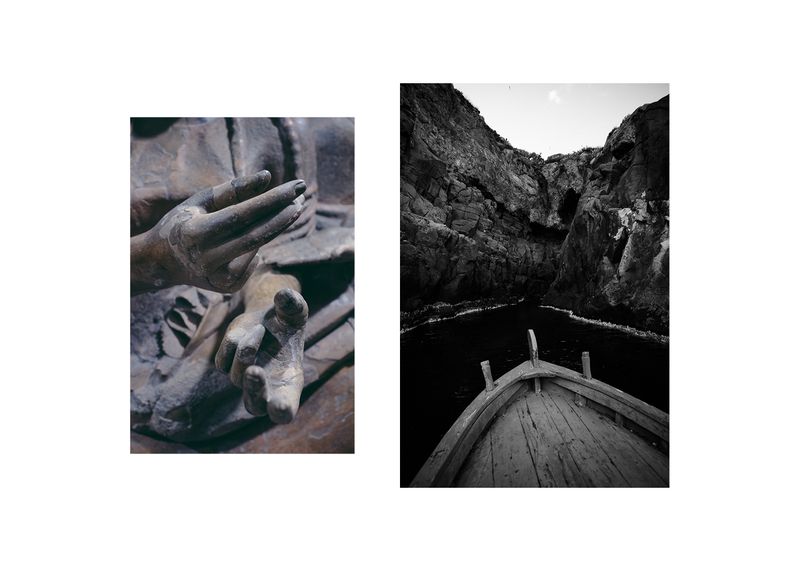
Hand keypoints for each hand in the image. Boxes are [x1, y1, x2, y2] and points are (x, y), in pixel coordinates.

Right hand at [131, 171, 305, 293]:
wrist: (162, 263)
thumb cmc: (184, 223)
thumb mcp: (200, 201)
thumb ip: (233, 189)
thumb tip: (267, 177)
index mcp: (194, 233)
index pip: (242, 215)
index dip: (272, 200)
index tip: (296, 187)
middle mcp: (206, 259)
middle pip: (256, 235)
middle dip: (284, 215)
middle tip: (302, 197)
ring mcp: (218, 278)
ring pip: (257, 248)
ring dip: (276, 227)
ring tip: (289, 209)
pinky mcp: (228, 287)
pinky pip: (253, 261)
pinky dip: (256, 245)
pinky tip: (245, 239)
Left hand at [215, 288, 307, 423]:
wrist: (269, 318)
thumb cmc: (288, 320)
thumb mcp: (295, 311)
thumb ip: (293, 304)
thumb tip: (284, 295)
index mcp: (289, 385)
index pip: (284, 411)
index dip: (282, 411)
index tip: (279, 406)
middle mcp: (266, 389)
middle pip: (255, 406)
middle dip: (254, 390)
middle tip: (255, 370)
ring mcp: (244, 381)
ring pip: (236, 377)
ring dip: (247, 350)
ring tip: (260, 329)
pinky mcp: (226, 368)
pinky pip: (222, 363)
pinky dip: (232, 345)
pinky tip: (246, 330)